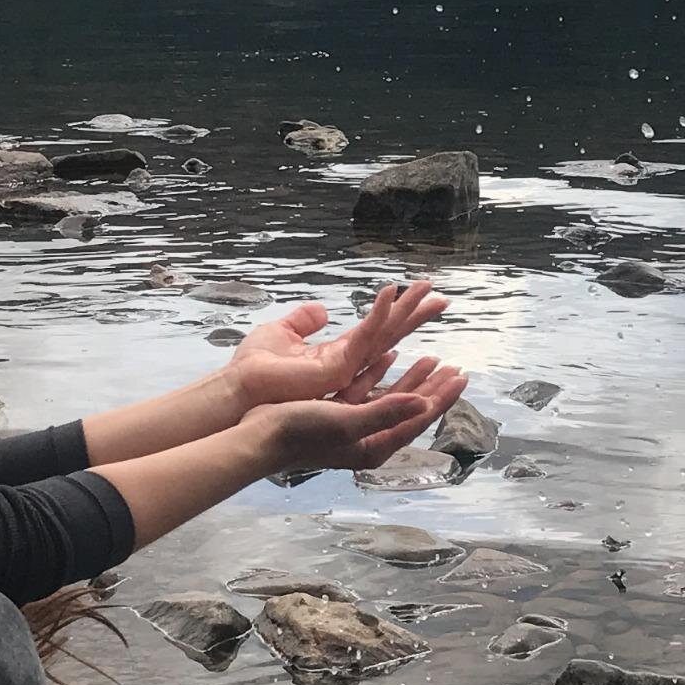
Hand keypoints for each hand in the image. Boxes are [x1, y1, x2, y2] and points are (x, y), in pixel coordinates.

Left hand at [227, 281, 452, 411]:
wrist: (241, 390)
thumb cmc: (256, 369)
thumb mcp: (281, 334)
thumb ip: (303, 322)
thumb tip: (319, 310)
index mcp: (338, 357)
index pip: (378, 334)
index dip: (399, 317)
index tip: (421, 301)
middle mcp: (349, 365)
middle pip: (391, 336)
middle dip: (417, 317)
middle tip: (444, 300)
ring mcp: (346, 369)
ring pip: (386, 336)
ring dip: (409, 313)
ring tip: (434, 295)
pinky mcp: (337, 367)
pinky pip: (364, 336)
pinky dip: (378, 314)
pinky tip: (392, 294)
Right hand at [246, 357, 468, 474]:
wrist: (258, 436)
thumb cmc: (301, 431)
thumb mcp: (348, 421)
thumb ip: (388, 412)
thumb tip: (424, 404)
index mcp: (375, 445)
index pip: (417, 419)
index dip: (441, 397)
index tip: (461, 376)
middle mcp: (367, 438)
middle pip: (409, 409)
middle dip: (433, 387)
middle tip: (455, 367)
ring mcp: (353, 427)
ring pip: (392, 398)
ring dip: (412, 378)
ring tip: (431, 359)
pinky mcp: (337, 414)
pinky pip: (369, 391)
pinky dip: (383, 374)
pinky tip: (391, 358)